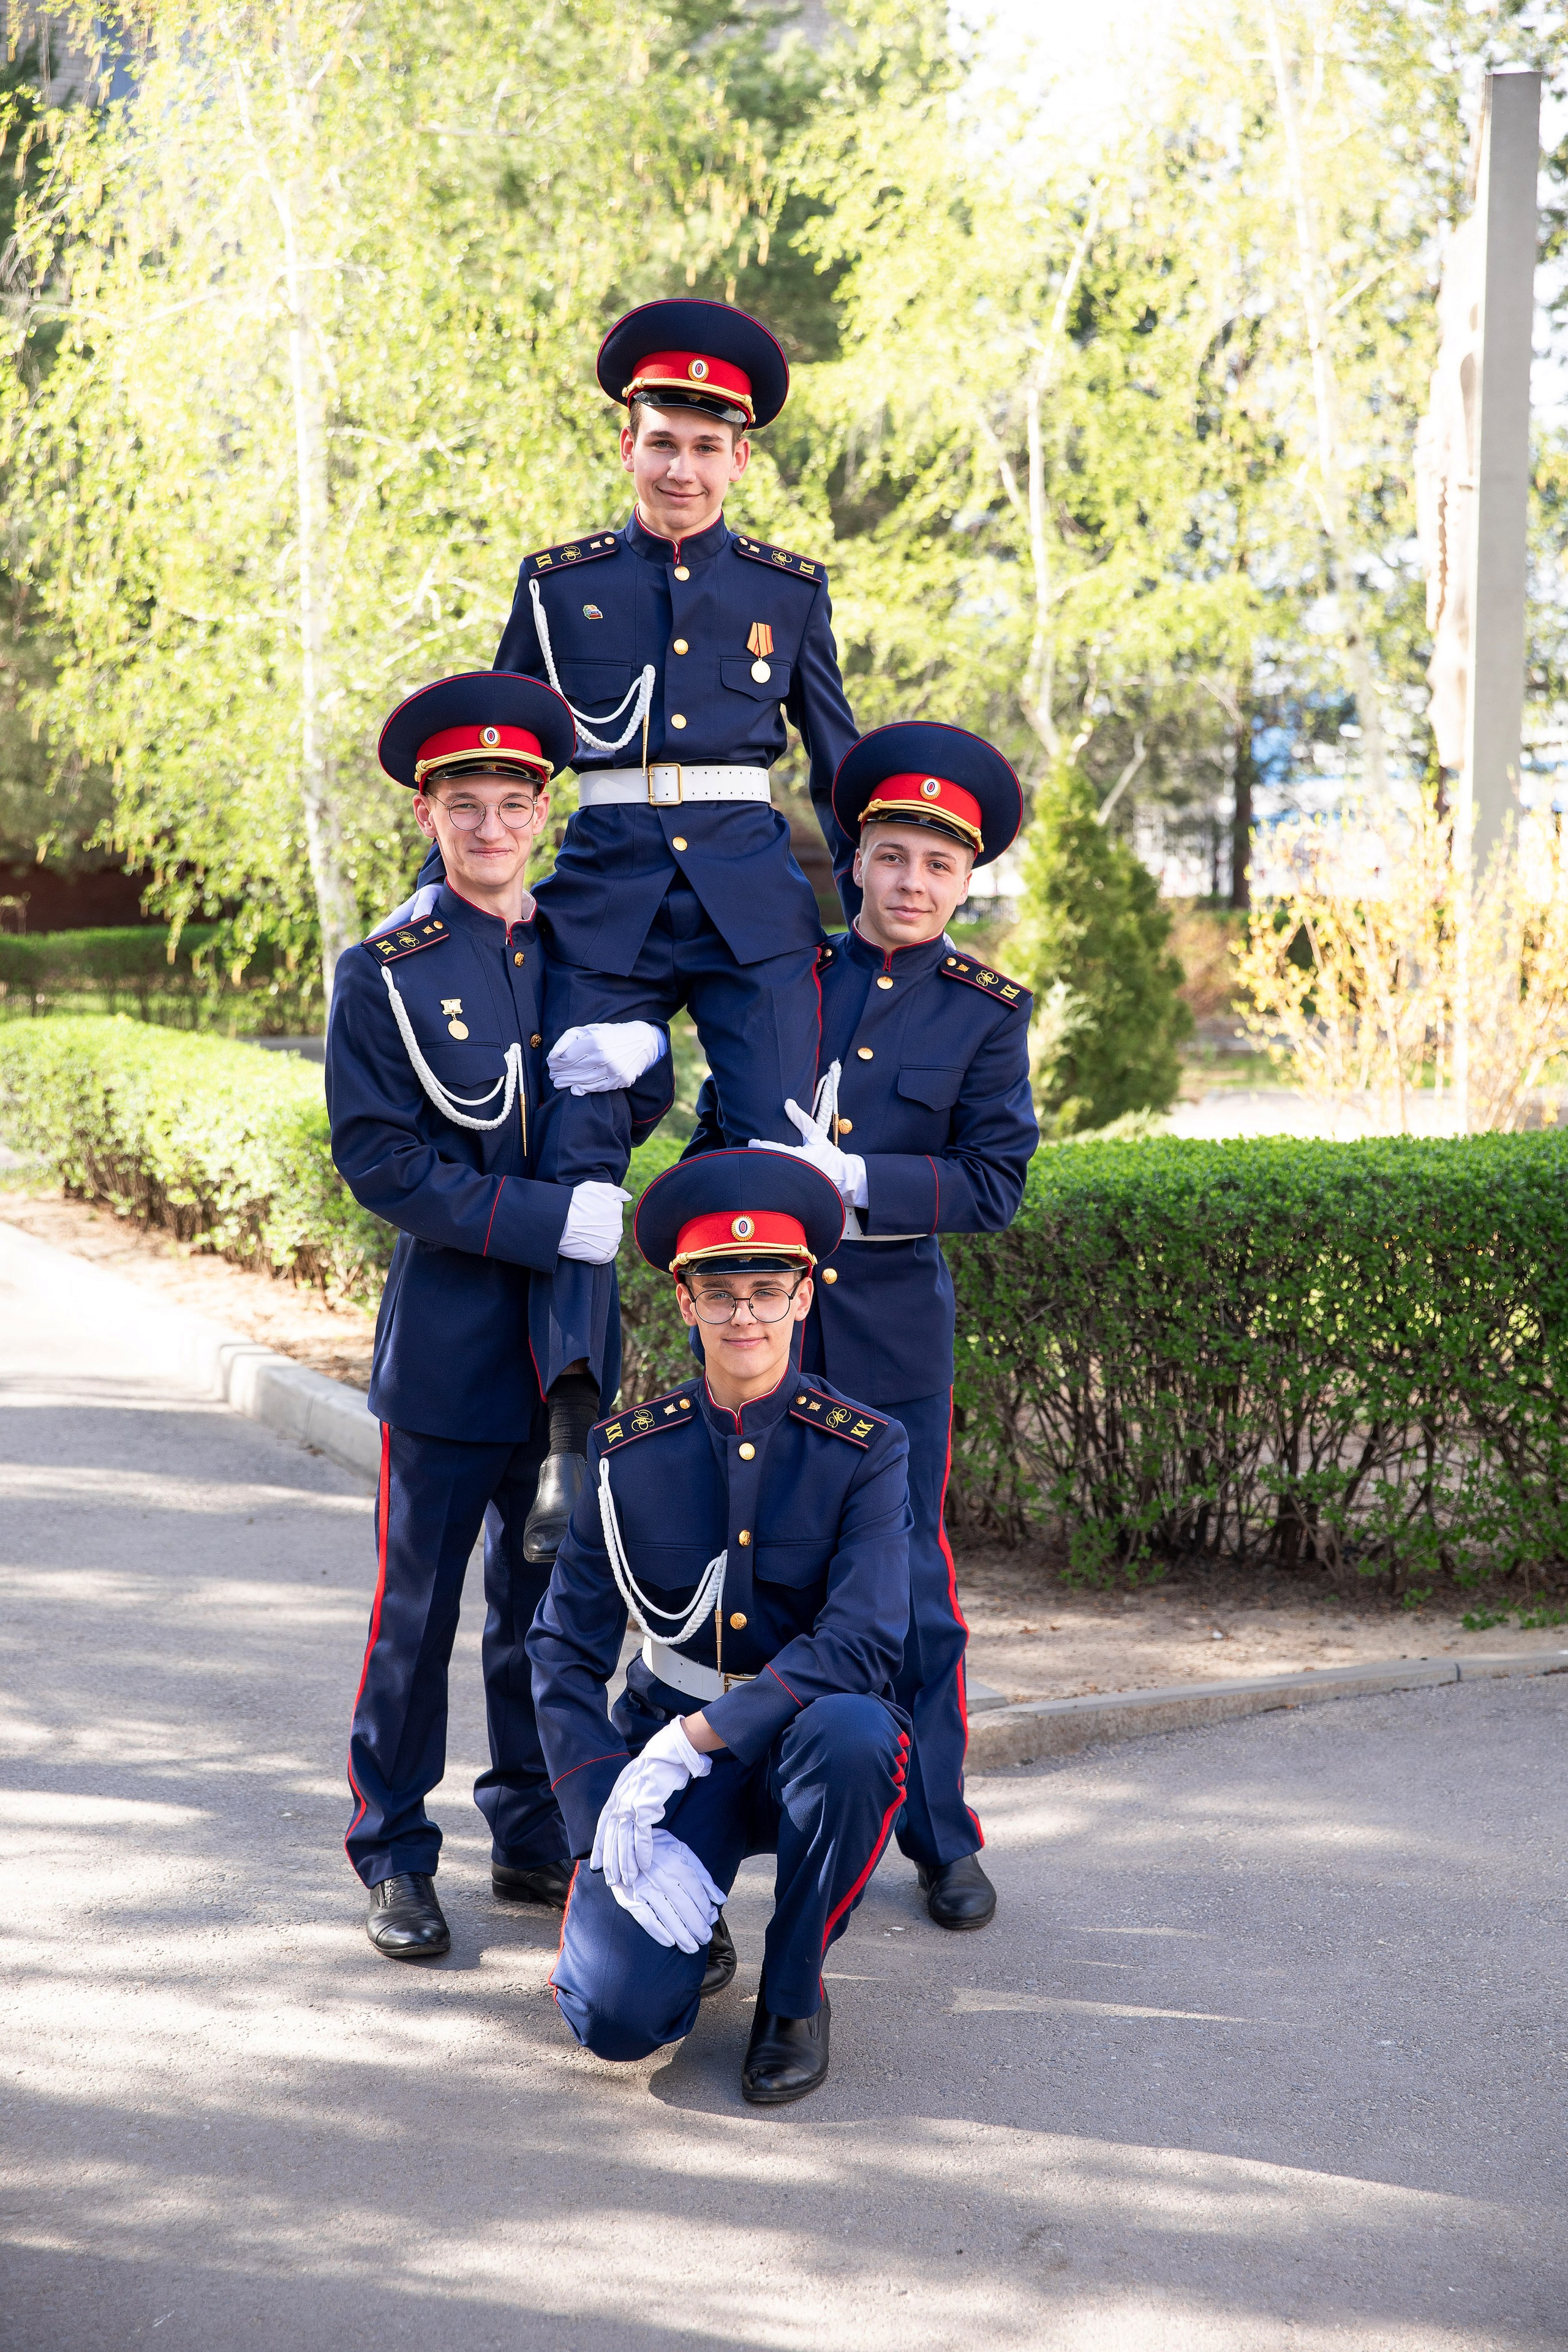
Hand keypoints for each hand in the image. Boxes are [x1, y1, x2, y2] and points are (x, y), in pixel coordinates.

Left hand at [548, 1021, 666, 1095]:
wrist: (642, 1042)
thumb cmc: (610, 1035)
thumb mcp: (588, 1029)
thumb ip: (567, 1040)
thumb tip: (552, 1057)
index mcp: (594, 1040)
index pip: (564, 1059)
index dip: (554, 1064)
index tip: (551, 1066)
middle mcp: (603, 1056)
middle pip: (571, 1072)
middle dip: (559, 1075)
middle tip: (554, 1077)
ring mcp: (613, 1070)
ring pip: (582, 1082)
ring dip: (567, 1084)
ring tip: (560, 1083)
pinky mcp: (620, 1080)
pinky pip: (596, 1088)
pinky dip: (583, 1089)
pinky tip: (575, 1088)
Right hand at [559, 1180, 630, 1263]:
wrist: (557, 1221)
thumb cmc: (573, 1202)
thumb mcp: (593, 1187)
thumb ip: (615, 1191)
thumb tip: (629, 1198)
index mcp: (617, 1210)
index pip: (613, 1212)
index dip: (599, 1211)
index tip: (587, 1212)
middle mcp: (618, 1227)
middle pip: (612, 1227)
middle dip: (601, 1225)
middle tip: (583, 1223)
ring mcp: (610, 1243)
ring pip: (610, 1240)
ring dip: (600, 1238)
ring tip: (584, 1233)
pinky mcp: (602, 1256)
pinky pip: (607, 1255)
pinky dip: (600, 1251)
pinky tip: (589, 1245)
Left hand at [591, 1716, 711, 1885]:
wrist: (669, 1749)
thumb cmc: (658, 1765)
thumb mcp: (637, 1781)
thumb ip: (633, 1798)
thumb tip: (637, 1814)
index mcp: (616, 1794)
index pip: (603, 1824)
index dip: (599, 1845)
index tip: (595, 1863)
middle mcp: (620, 1800)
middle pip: (611, 1836)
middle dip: (611, 1860)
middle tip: (611, 1880)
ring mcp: (631, 1803)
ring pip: (624, 1839)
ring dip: (626, 1861)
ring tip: (627, 1878)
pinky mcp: (646, 1806)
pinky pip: (643, 1834)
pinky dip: (643, 1851)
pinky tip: (644, 1864)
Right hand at [605, 1829, 724, 1953]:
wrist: (626, 1842)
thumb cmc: (660, 1850)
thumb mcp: (684, 1854)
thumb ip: (703, 1877)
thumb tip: (720, 1899)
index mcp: (676, 1863)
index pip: (696, 1892)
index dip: (705, 1909)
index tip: (711, 1921)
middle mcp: (661, 1876)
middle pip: (684, 1906)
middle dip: (697, 1926)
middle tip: (704, 1938)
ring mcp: (644, 1887)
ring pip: (667, 1915)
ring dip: (681, 1934)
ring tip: (692, 1947)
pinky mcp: (630, 1897)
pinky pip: (645, 1918)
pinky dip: (658, 1931)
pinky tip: (670, 1942)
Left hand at [750, 1100, 867, 1210]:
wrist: (841, 1176)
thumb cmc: (829, 1155)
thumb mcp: (816, 1134)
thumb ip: (801, 1119)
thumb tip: (788, 1103)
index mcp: (801, 1158)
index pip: (775, 1150)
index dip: (761, 1146)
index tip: (752, 1141)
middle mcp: (796, 1171)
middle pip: (769, 1164)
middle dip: (758, 1157)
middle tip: (749, 1149)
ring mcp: (794, 1180)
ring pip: (772, 1174)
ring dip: (762, 1165)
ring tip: (752, 1158)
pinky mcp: (793, 1188)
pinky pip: (778, 1179)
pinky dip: (770, 1172)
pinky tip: (763, 1168)